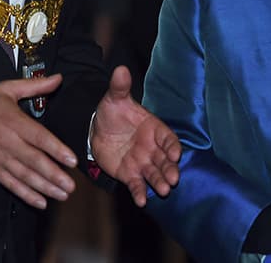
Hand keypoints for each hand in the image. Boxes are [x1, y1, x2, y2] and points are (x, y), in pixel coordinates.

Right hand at [0, 74, 76, 208]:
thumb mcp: (7, 89)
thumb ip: (35, 85)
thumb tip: (58, 78)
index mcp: (14, 121)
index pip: (39, 138)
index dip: (56, 150)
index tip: (71, 160)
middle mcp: (8, 141)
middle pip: (34, 161)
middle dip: (53, 175)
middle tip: (71, 186)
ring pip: (24, 175)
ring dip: (43, 187)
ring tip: (61, 194)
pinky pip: (10, 183)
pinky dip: (25, 194)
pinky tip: (40, 201)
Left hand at [90, 66, 181, 205]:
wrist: (96, 130)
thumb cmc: (111, 112)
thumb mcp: (114, 99)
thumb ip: (119, 87)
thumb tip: (120, 69)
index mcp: (153, 128)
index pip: (168, 138)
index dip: (172, 146)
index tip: (174, 153)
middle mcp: (152, 147)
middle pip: (165, 160)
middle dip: (170, 169)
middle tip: (174, 179)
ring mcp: (142, 162)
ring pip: (155, 174)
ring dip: (160, 182)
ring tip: (163, 190)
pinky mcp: (130, 174)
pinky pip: (138, 184)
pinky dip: (140, 192)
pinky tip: (142, 201)